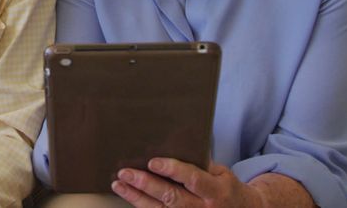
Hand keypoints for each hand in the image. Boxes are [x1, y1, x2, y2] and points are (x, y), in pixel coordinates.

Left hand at [111, 158, 262, 207]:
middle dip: (146, 185)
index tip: (152, 162)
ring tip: (119, 185)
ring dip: (137, 198)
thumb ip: (200, 163)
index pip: (192, 179)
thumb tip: (173, 144)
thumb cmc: (227, 188)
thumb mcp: (221, 173)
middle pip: (171, 197)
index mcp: (216, 191)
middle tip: (125, 173)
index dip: (172, 170)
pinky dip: (144, 207)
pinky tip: (130, 197)